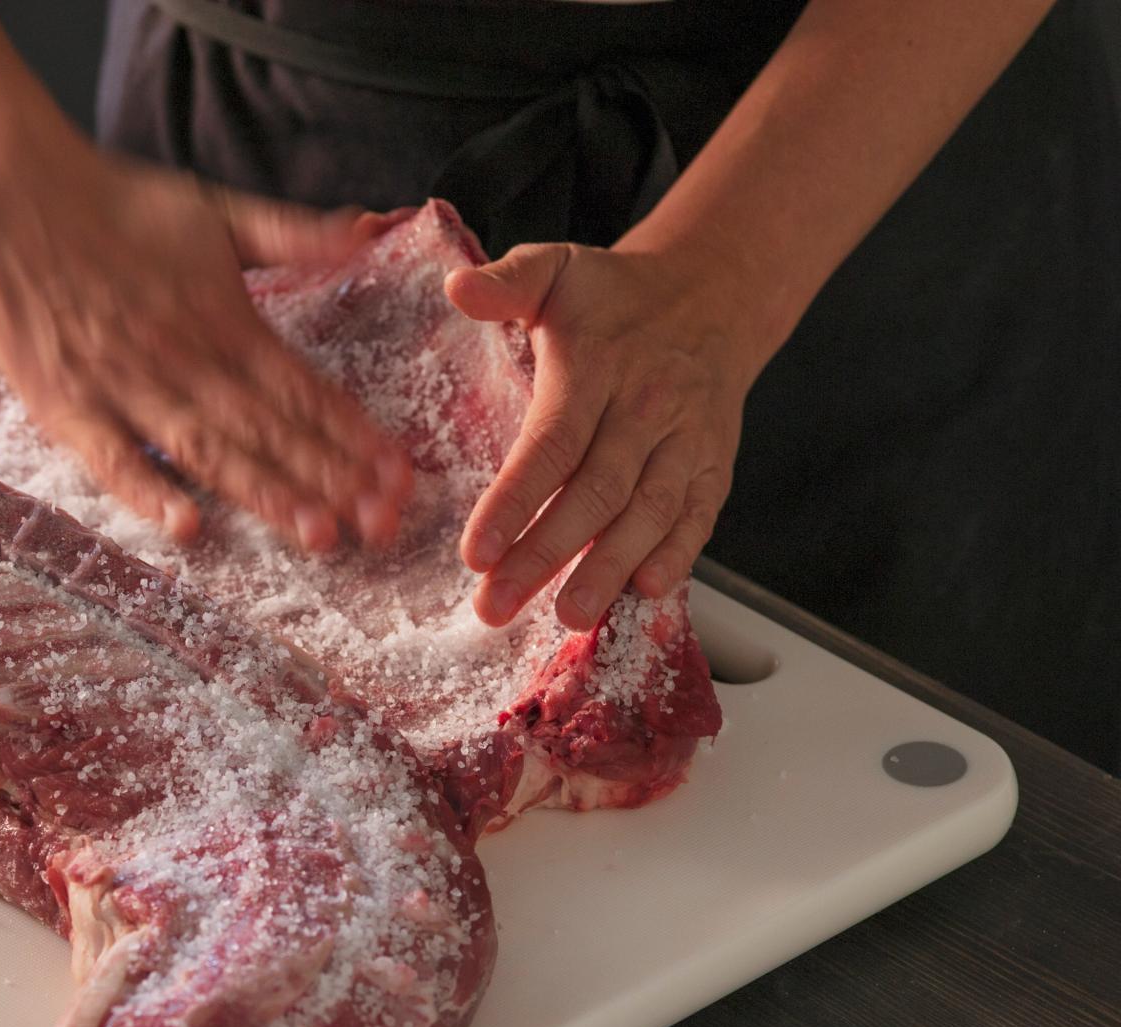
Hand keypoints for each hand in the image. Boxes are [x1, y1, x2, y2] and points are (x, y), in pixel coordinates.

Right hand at [0, 139, 411, 552]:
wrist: (9, 192)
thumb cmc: (114, 203)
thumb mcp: (214, 210)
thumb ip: (292, 233)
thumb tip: (369, 231)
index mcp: (221, 314)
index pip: (300, 386)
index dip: (352, 432)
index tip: (399, 473)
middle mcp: (179, 357)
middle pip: (267, 429)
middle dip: (330, 478)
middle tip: (382, 524)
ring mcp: (121, 387)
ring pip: (207, 452)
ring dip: (265, 494)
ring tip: (319, 534)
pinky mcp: (66, 408)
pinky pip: (113, 461)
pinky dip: (148, 495)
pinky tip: (189, 529)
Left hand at [444, 243, 762, 629]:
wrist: (712, 295)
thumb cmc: (614, 295)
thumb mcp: (557, 267)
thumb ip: (507, 280)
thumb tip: (457, 287)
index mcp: (597, 365)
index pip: (551, 442)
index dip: (514, 501)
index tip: (475, 552)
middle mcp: (647, 407)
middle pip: (595, 492)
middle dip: (545, 555)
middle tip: (497, 604)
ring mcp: (685, 441)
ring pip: (648, 513)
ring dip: (609, 569)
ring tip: (568, 616)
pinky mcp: (713, 466)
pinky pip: (698, 516)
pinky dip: (678, 555)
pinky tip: (647, 592)